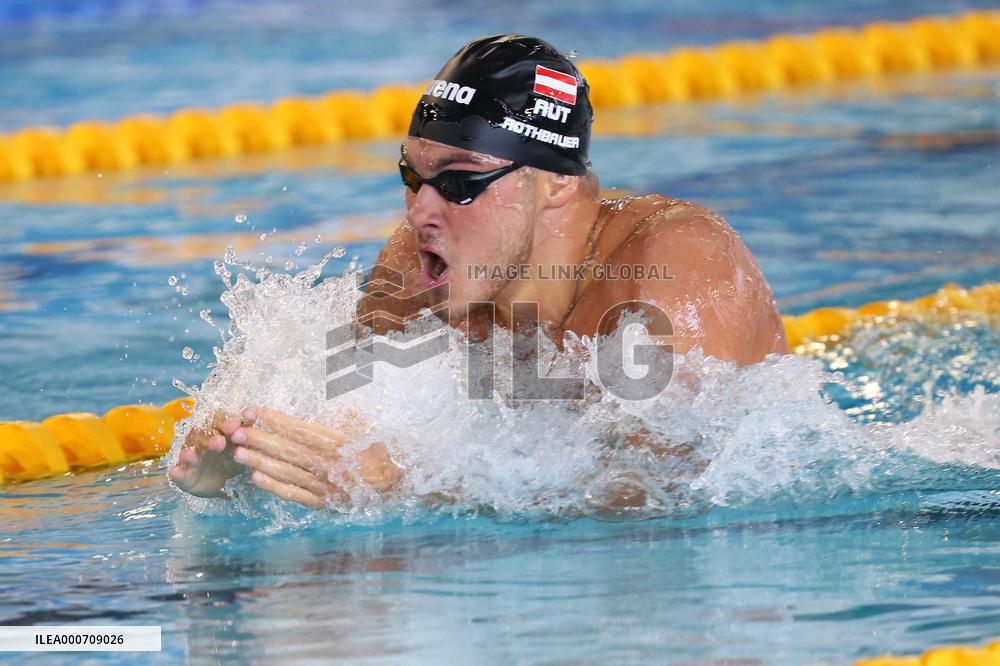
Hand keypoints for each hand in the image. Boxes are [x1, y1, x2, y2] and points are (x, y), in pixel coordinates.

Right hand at [167, 412, 247, 497]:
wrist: (221, 484)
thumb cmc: (232, 458)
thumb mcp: (243, 447)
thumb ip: (247, 432)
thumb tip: (255, 414)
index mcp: (219, 431)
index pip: (221, 420)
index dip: (231, 419)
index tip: (245, 419)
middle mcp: (202, 440)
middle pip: (204, 434)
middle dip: (211, 437)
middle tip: (221, 441)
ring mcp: (191, 457)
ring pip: (188, 451)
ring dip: (190, 453)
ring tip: (191, 454)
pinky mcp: (184, 474)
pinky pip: (179, 472)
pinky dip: (177, 472)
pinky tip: (175, 472)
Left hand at [223, 407, 401, 509]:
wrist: (403, 482)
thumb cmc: (385, 449)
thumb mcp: (369, 425)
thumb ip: (344, 414)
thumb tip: (323, 399)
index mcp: (343, 442)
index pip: (302, 429)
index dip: (276, 419)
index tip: (253, 410)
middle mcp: (334, 464)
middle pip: (290, 450)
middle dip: (262, 438)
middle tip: (236, 429)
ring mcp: (329, 486)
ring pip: (289, 472)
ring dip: (261, 461)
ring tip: (237, 451)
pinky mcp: (327, 503)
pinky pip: (297, 495)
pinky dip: (276, 487)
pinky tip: (256, 478)